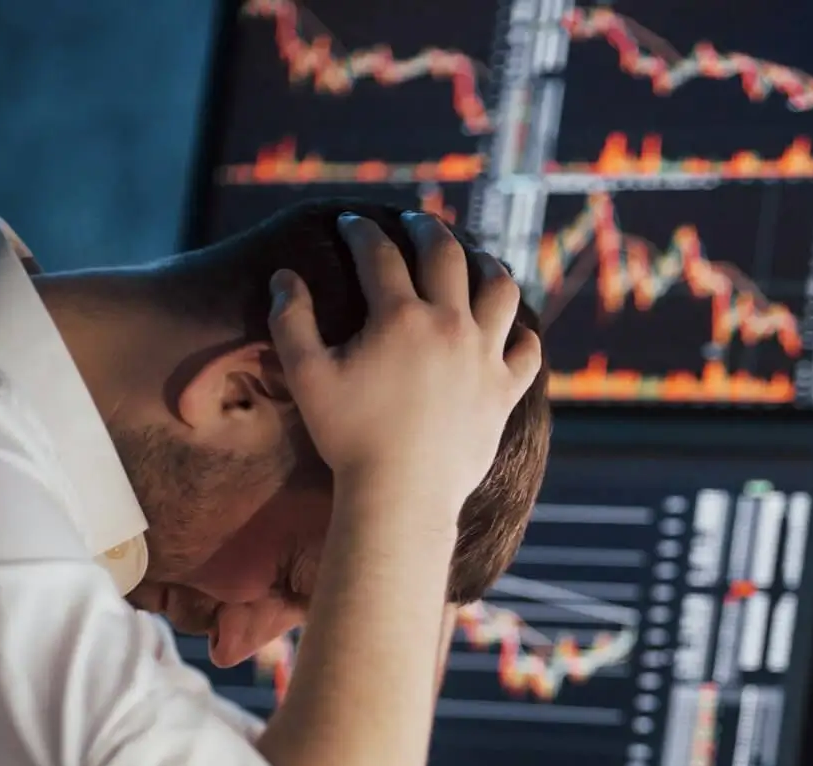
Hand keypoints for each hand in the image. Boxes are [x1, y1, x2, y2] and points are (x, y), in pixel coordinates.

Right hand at [267, 212, 540, 515]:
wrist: (401, 495)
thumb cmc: (348, 437)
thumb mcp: (307, 377)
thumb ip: (290, 321)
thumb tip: (284, 276)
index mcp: (398, 316)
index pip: (379, 253)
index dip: (361, 231)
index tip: (351, 223)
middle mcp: (449, 325)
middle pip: (445, 254)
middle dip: (426, 228)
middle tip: (414, 222)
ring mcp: (484, 357)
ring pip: (500, 290)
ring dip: (487, 265)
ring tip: (475, 259)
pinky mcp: (505, 391)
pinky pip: (528, 351)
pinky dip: (522, 334)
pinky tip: (511, 330)